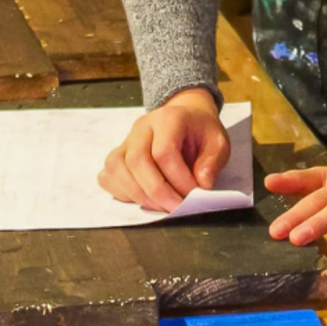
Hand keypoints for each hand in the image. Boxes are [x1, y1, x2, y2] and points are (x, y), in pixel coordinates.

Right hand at [99, 89, 229, 211]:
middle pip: (137, 160)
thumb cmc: (201, 132)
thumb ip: (212, 161)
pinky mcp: (118, 154)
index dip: (178, 178)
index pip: (164, 151)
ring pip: (117, 168)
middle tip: (175, 207)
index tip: (193, 194)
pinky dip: (121, 191)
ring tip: (160, 206)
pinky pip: (108, 175)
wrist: (186, 118)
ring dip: (137, 194)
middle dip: (156, 191)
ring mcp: (126, 140)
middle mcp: (142, 127)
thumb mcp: (218, 141)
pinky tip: (142, 198)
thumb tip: (202, 184)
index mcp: (168, 118)